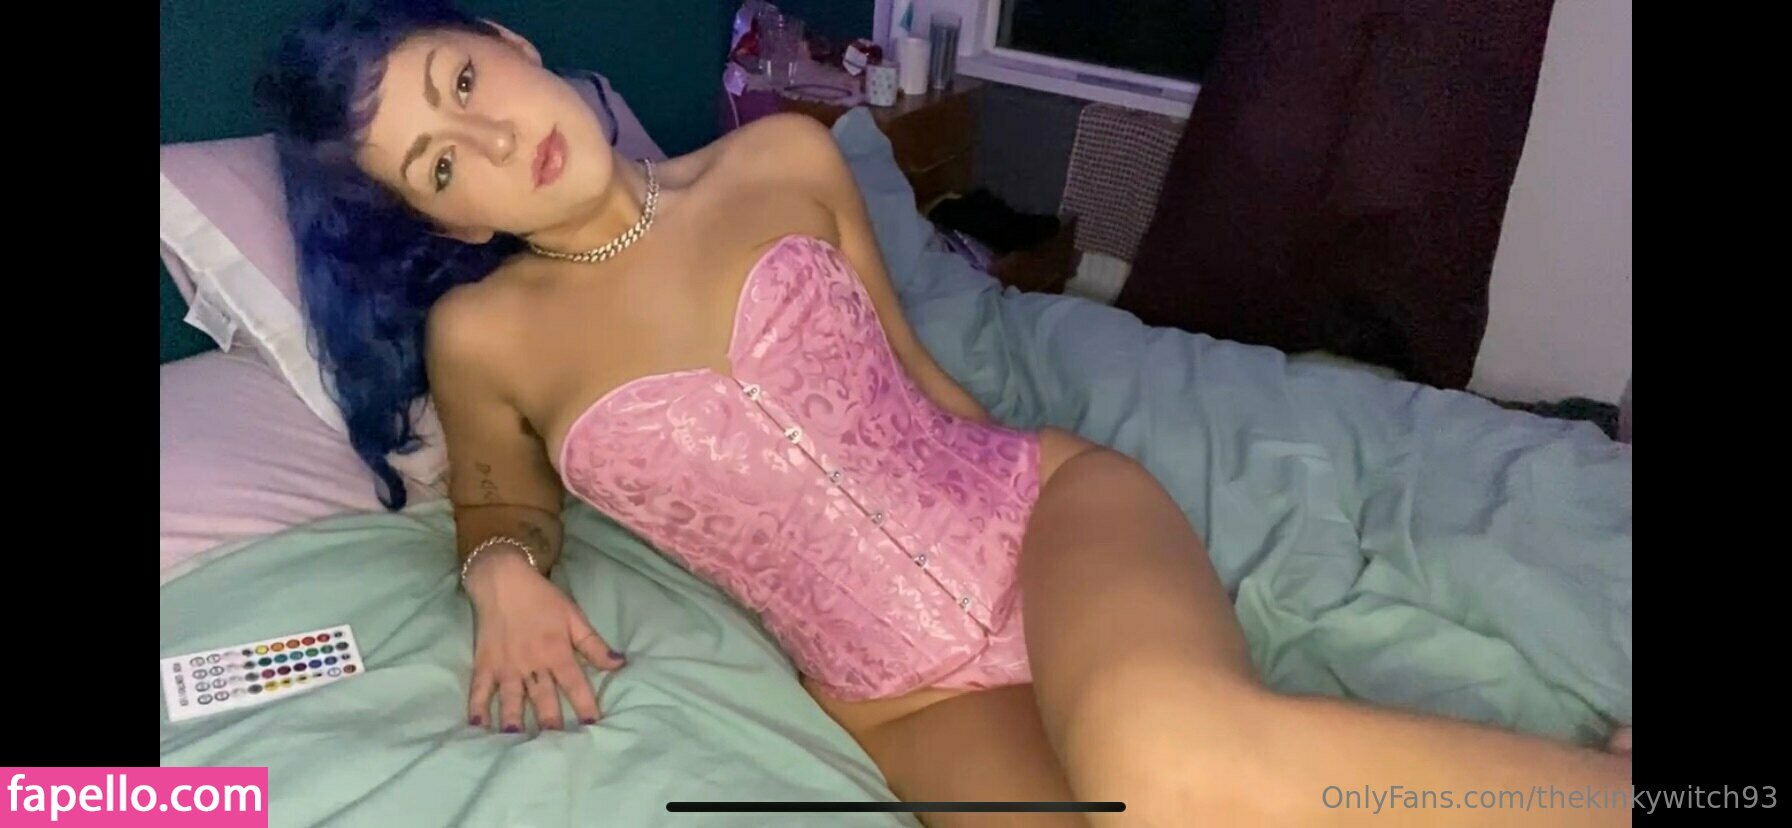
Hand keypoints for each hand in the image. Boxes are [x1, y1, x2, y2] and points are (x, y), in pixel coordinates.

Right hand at [462, 548, 625, 731]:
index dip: (586, 705)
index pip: (575, 684)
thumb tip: (619, 664)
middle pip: (543, 698)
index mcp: (557, 652)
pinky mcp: (485, 664)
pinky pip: (480, 689)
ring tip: (519, 743)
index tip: (595, 727)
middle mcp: (532, 663)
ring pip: (512, 699)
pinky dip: (478, 708)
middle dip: (551, 723)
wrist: (502, 579)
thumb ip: (594, 644)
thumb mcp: (573, 616)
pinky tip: (477, 727)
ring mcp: (506, 665)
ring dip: (515, 721)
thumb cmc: (541, 598)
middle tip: (557, 749)